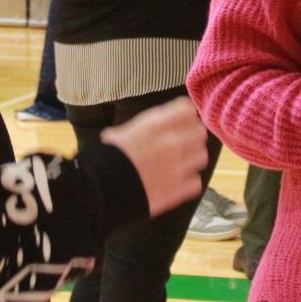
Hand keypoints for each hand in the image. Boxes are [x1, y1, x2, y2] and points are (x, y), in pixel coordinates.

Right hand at [103, 97, 207, 215]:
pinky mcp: (176, 191)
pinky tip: (178, 182)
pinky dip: (189, 182)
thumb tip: (145, 128)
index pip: (187, 109)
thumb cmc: (102, 161)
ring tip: (182, 163)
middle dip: (192, 136)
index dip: (185, 115)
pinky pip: (196, 182)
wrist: (98, 192)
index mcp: (154, 126)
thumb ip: (140, 129)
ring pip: (201, 156)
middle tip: (184, 143)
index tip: (181, 121)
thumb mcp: (118, 134)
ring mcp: (175, 168)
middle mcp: (169, 143)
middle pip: (199, 132)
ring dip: (193, 158)